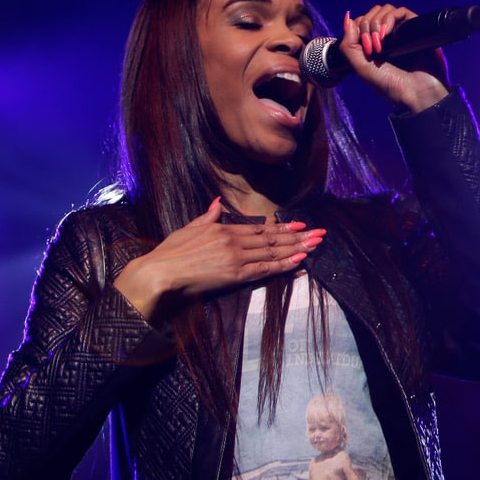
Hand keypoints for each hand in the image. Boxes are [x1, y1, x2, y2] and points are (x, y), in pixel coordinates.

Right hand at [112, 198, 322, 319]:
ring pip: (273, 251)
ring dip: (297, 248)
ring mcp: (236, 258)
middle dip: (298, 236)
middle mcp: (233, 241)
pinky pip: (265, 269)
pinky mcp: (235, 275)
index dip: (282, 227)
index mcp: (222, 229)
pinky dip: (284, 264)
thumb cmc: (169, 254)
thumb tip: (217, 204)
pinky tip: (300, 261)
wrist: (159, 274)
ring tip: (316, 245)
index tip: (300, 225)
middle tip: (319, 233)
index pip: (259, 228)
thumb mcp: (188, 229)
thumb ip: (207, 216)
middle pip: (272, 238)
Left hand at [339, 5, 450, 112]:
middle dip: (367, 27)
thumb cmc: (391, 85)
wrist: (417, 92)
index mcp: (374, 46)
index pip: (361, 23)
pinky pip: (402, 11)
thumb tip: (348, 19)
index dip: (358, 30)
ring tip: (381, 43)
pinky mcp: (416, 28)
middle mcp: (388, 37)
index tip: (365, 49)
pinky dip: (390, 18)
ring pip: (385, 10)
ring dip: (377, 23)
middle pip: (371, 14)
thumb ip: (348, 46)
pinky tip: (388, 33)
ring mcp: (402, 31)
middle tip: (373, 48)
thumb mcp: (362, 68)